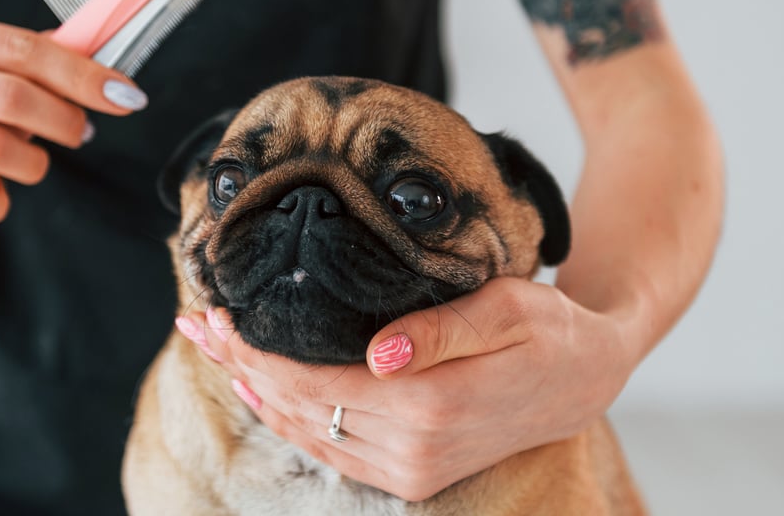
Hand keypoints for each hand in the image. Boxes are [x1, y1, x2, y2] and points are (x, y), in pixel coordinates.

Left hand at [174, 277, 637, 501]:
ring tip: (214, 352)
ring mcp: (412, 471)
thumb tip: (379, 353)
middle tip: (196, 327)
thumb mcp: (508, 307)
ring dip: (258, 394)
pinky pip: (333, 452)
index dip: (258, 354)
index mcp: (431, 407)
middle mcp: (414, 451)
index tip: (216, 321)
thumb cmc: (549, 328)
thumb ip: (442, 329)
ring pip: (309, 435)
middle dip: (242, 368)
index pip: (314, 383)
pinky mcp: (412, 476)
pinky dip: (290, 421)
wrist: (587, 377)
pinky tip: (262, 392)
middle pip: (300, 409)